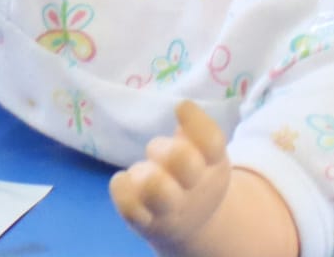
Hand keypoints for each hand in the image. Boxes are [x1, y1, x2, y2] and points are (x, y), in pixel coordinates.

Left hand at [110, 100, 297, 256]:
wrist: (194, 226)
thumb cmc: (195, 175)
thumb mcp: (205, 153)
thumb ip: (195, 131)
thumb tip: (183, 109)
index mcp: (212, 163)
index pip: (211, 141)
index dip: (195, 121)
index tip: (180, 107)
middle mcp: (194, 188)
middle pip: (183, 162)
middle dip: (167, 149)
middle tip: (158, 149)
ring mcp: (170, 209)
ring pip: (156, 189)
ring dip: (144, 173)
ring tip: (143, 173)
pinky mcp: (147, 224)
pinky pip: (131, 209)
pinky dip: (122, 190)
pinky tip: (121, 180)